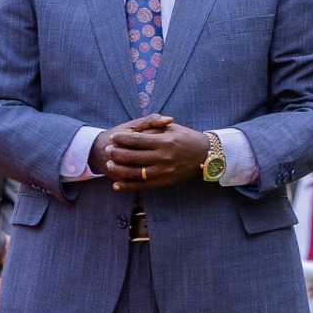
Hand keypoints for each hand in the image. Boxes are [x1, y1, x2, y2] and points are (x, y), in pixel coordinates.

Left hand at [89, 115, 208, 190]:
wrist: (205, 155)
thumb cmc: (185, 138)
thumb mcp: (171, 127)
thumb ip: (153, 126)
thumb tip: (132, 131)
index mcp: (164, 141)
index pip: (136, 140)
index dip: (121, 139)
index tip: (112, 137)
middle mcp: (163, 157)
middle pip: (132, 156)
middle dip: (116, 153)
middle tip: (108, 150)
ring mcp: (163, 171)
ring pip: (134, 173)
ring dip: (118, 169)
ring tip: (110, 164)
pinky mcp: (164, 182)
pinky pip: (142, 186)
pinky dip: (127, 187)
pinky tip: (116, 185)